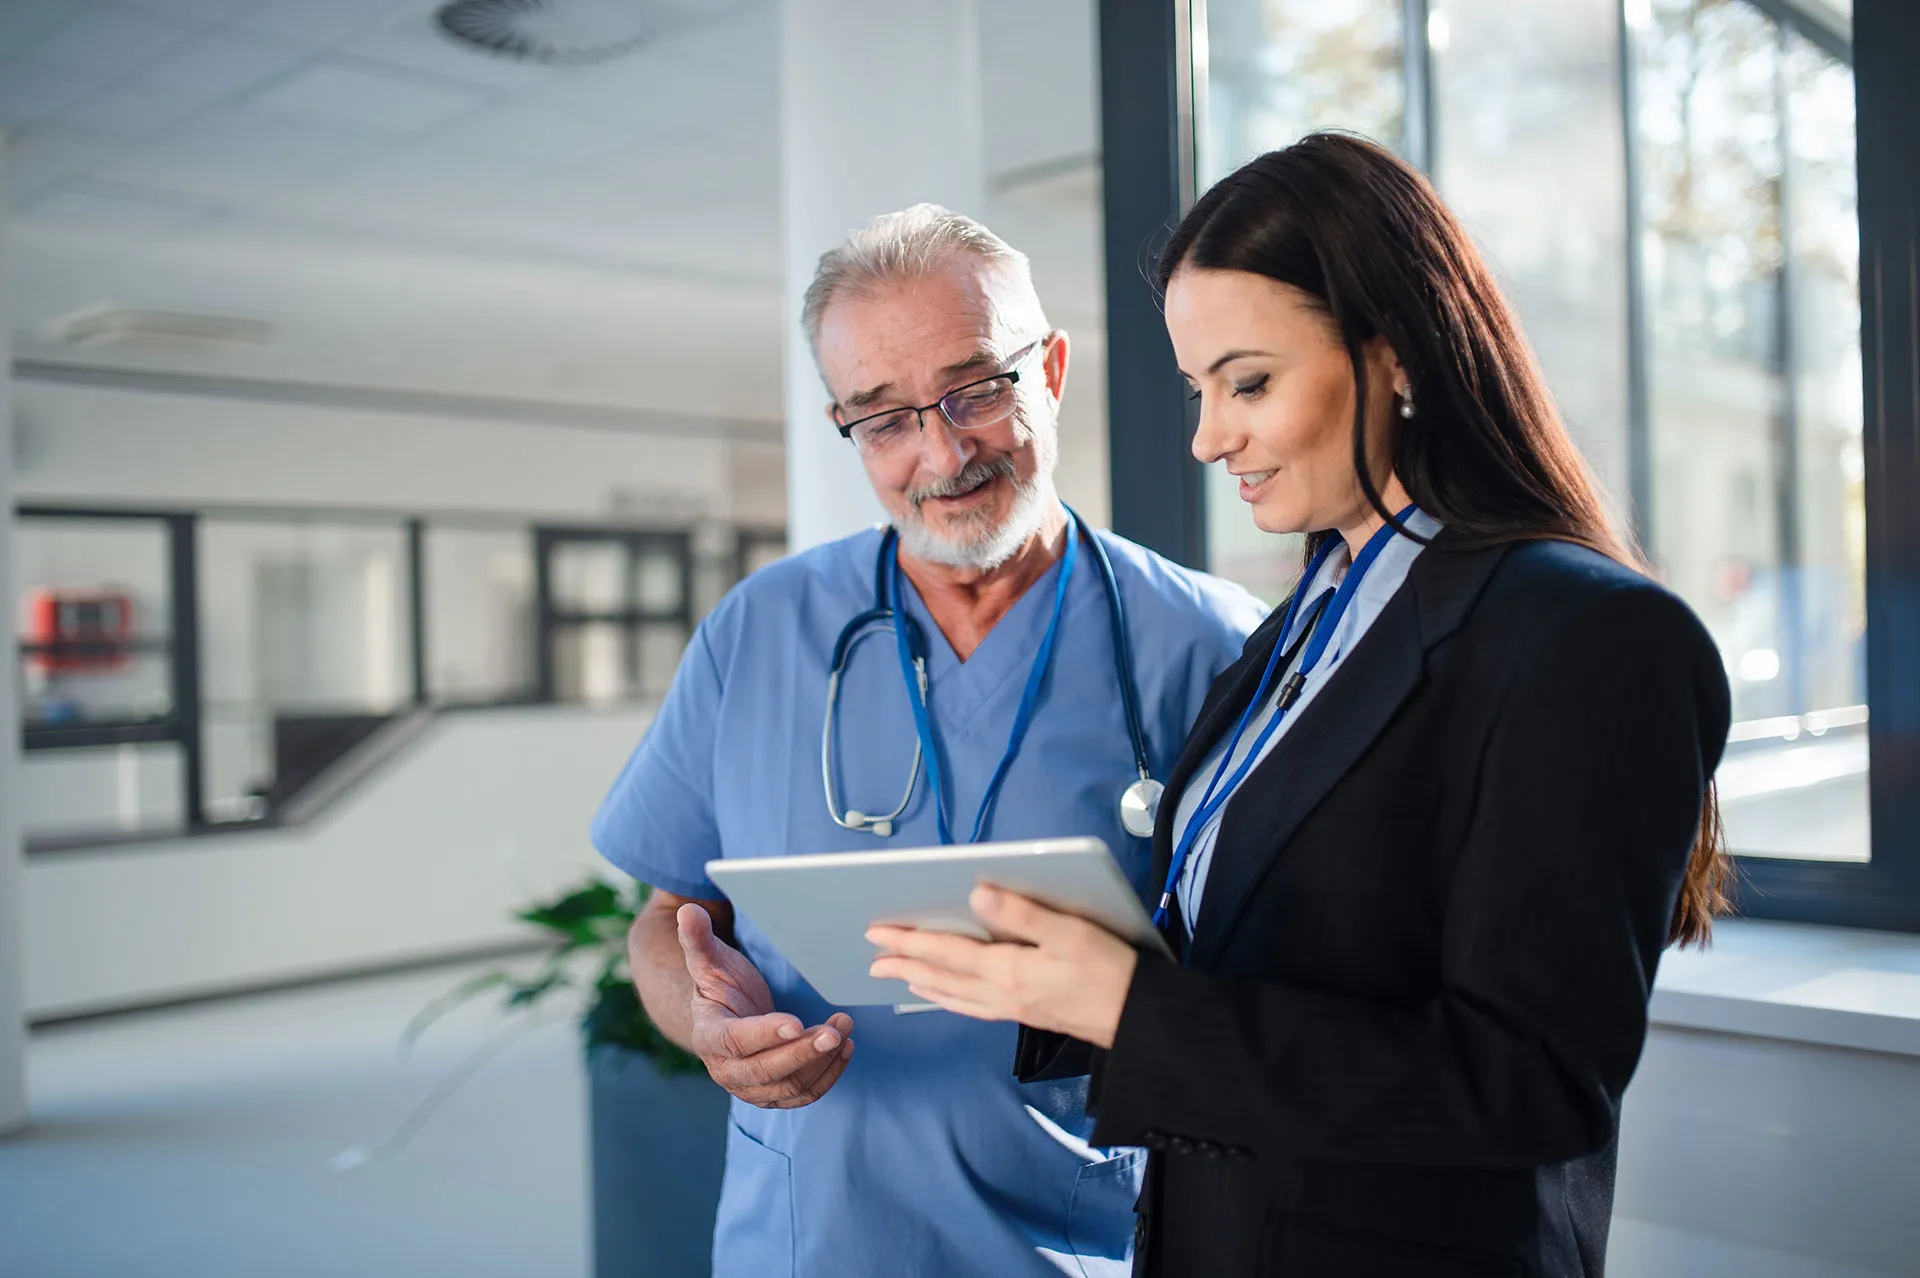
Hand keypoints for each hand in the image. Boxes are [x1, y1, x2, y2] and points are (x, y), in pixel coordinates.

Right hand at [677, 903, 854, 1107]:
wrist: (725, 1019)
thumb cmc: (720, 986)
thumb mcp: (709, 961)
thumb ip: (698, 939)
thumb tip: (688, 911)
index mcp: (709, 1036)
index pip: (735, 1041)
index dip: (765, 1033)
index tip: (796, 1021)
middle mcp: (726, 1069)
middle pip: (766, 1071)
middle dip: (802, 1052)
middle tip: (834, 1031)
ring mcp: (751, 1087)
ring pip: (789, 1086)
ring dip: (821, 1061)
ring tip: (844, 1029)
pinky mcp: (774, 1094)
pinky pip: (804, 1094)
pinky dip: (828, 1075)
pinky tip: (845, 1048)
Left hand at [866, 885, 1137, 1047]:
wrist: (1138, 1020)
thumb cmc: (1108, 970)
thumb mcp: (1069, 931)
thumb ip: (1021, 913)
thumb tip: (975, 893)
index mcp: (1007, 970)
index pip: (947, 952)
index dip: (910, 941)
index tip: (877, 933)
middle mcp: (1001, 993)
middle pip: (942, 978)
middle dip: (905, 965)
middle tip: (872, 958)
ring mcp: (1012, 1008)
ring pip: (954, 996)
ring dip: (923, 984)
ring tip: (899, 978)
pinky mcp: (1025, 1014)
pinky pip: (972, 1007)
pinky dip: (950, 1000)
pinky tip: (947, 997)